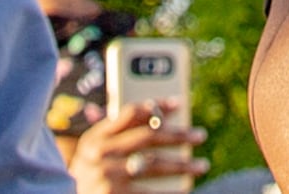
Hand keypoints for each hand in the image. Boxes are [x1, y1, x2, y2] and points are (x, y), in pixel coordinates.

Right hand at [62, 99, 201, 193]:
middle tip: (200, 135)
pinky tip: (186, 189)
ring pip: (154, 165)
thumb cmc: (87, 177)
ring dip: (182, 164)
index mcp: (95, 138)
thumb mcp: (93, 152)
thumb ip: (116, 133)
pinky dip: (171, 191)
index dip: (156, 106)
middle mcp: (100, 155)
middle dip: (178, 135)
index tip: (179, 103)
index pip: (130, 113)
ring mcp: (108, 179)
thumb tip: (156, 112)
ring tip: (201, 165)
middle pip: (147, 138)